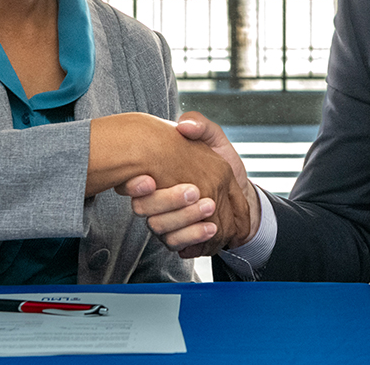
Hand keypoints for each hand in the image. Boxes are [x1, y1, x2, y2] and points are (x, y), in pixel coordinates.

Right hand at [119, 112, 259, 257]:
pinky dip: (193, 236)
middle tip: (194, 191)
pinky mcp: (176, 238)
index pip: (129, 182)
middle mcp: (155, 198)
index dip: (132, 185)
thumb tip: (184, 126)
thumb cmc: (220, 163)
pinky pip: (175, 244)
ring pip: (158, 227)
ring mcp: (164, 219)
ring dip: (184, 218)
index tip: (149, 181)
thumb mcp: (213, 139)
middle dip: (167, 201)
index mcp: (157, 174)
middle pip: (142, 208)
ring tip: (210, 206)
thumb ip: (200, 126)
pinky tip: (210, 227)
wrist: (239, 192)